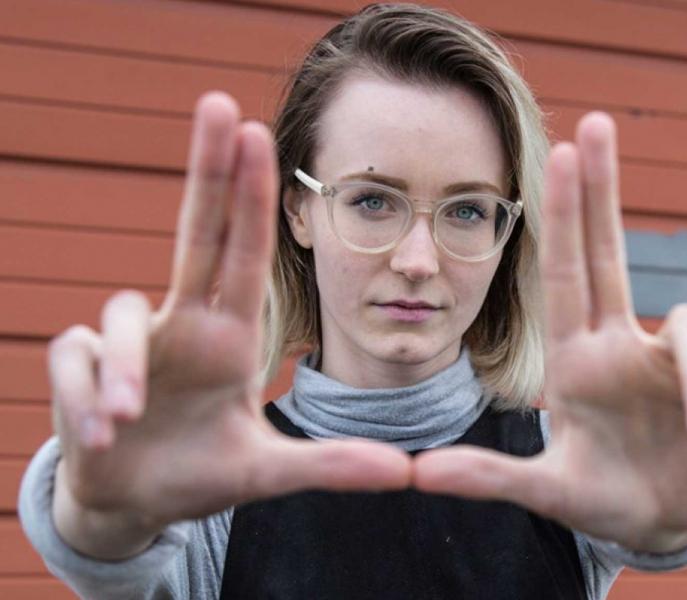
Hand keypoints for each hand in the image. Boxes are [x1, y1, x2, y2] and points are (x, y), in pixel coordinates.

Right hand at [49, 92, 411, 558]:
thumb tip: (403, 473)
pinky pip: (73, 362)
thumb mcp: (266, 472)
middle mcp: (180, 326)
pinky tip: (100, 435)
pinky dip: (84, 397)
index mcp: (227, 338)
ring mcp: (129, 346)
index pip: (243, 254)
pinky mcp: (79, 372)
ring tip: (127, 419)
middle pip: (193, 232)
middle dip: (205, 169)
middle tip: (218, 102)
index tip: (259, 133)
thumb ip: (327, 466)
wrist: (134, 503)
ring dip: (122, 365)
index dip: (251, 197)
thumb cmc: (201, 472)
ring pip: (117, 318)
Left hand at [414, 112, 686, 552]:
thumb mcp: (543, 490)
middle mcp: (623, 345)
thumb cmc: (597, 496)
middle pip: (614, 252)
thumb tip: (419, 473)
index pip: (567, 274)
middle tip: (598, 122)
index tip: (558, 152)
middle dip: (605, 189)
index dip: (564, 216)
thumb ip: (489, 478)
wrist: (657, 524)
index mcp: (578, 358)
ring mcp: (672, 363)